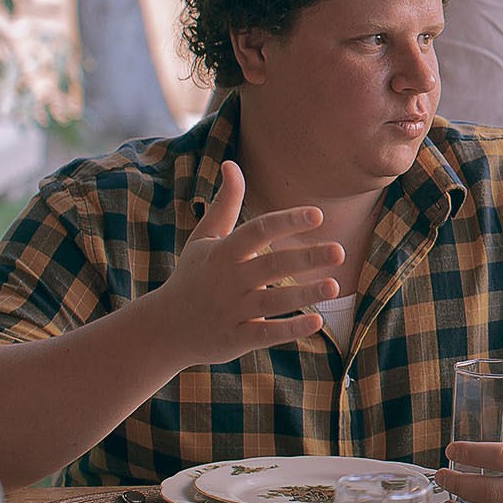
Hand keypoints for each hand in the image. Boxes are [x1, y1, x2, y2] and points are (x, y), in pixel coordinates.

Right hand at [149, 161, 336, 363]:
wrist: (162, 329)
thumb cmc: (193, 276)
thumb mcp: (204, 239)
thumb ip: (225, 204)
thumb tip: (232, 163)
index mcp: (223, 252)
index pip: (258, 231)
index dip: (287, 222)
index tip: (318, 214)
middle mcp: (228, 280)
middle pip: (271, 265)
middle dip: (305, 257)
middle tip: (340, 250)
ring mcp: (231, 311)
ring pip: (272, 302)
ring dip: (304, 294)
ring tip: (334, 285)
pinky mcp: (235, 339)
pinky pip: (265, 334)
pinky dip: (290, 330)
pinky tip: (317, 322)